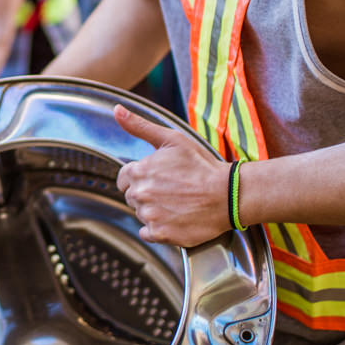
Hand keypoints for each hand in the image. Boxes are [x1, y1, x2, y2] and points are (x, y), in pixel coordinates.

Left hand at [113, 105, 232, 248]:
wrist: (228, 194)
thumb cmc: (202, 165)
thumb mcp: (172, 139)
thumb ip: (140, 126)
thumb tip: (117, 110)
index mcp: (138, 171)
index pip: (124, 179)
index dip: (140, 178)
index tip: (159, 179)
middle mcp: (140, 194)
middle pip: (132, 197)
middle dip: (147, 194)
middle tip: (172, 190)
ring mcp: (149, 215)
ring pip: (141, 214)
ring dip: (154, 210)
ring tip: (178, 203)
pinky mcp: (160, 234)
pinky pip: (148, 233)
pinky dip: (159, 228)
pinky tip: (175, 218)